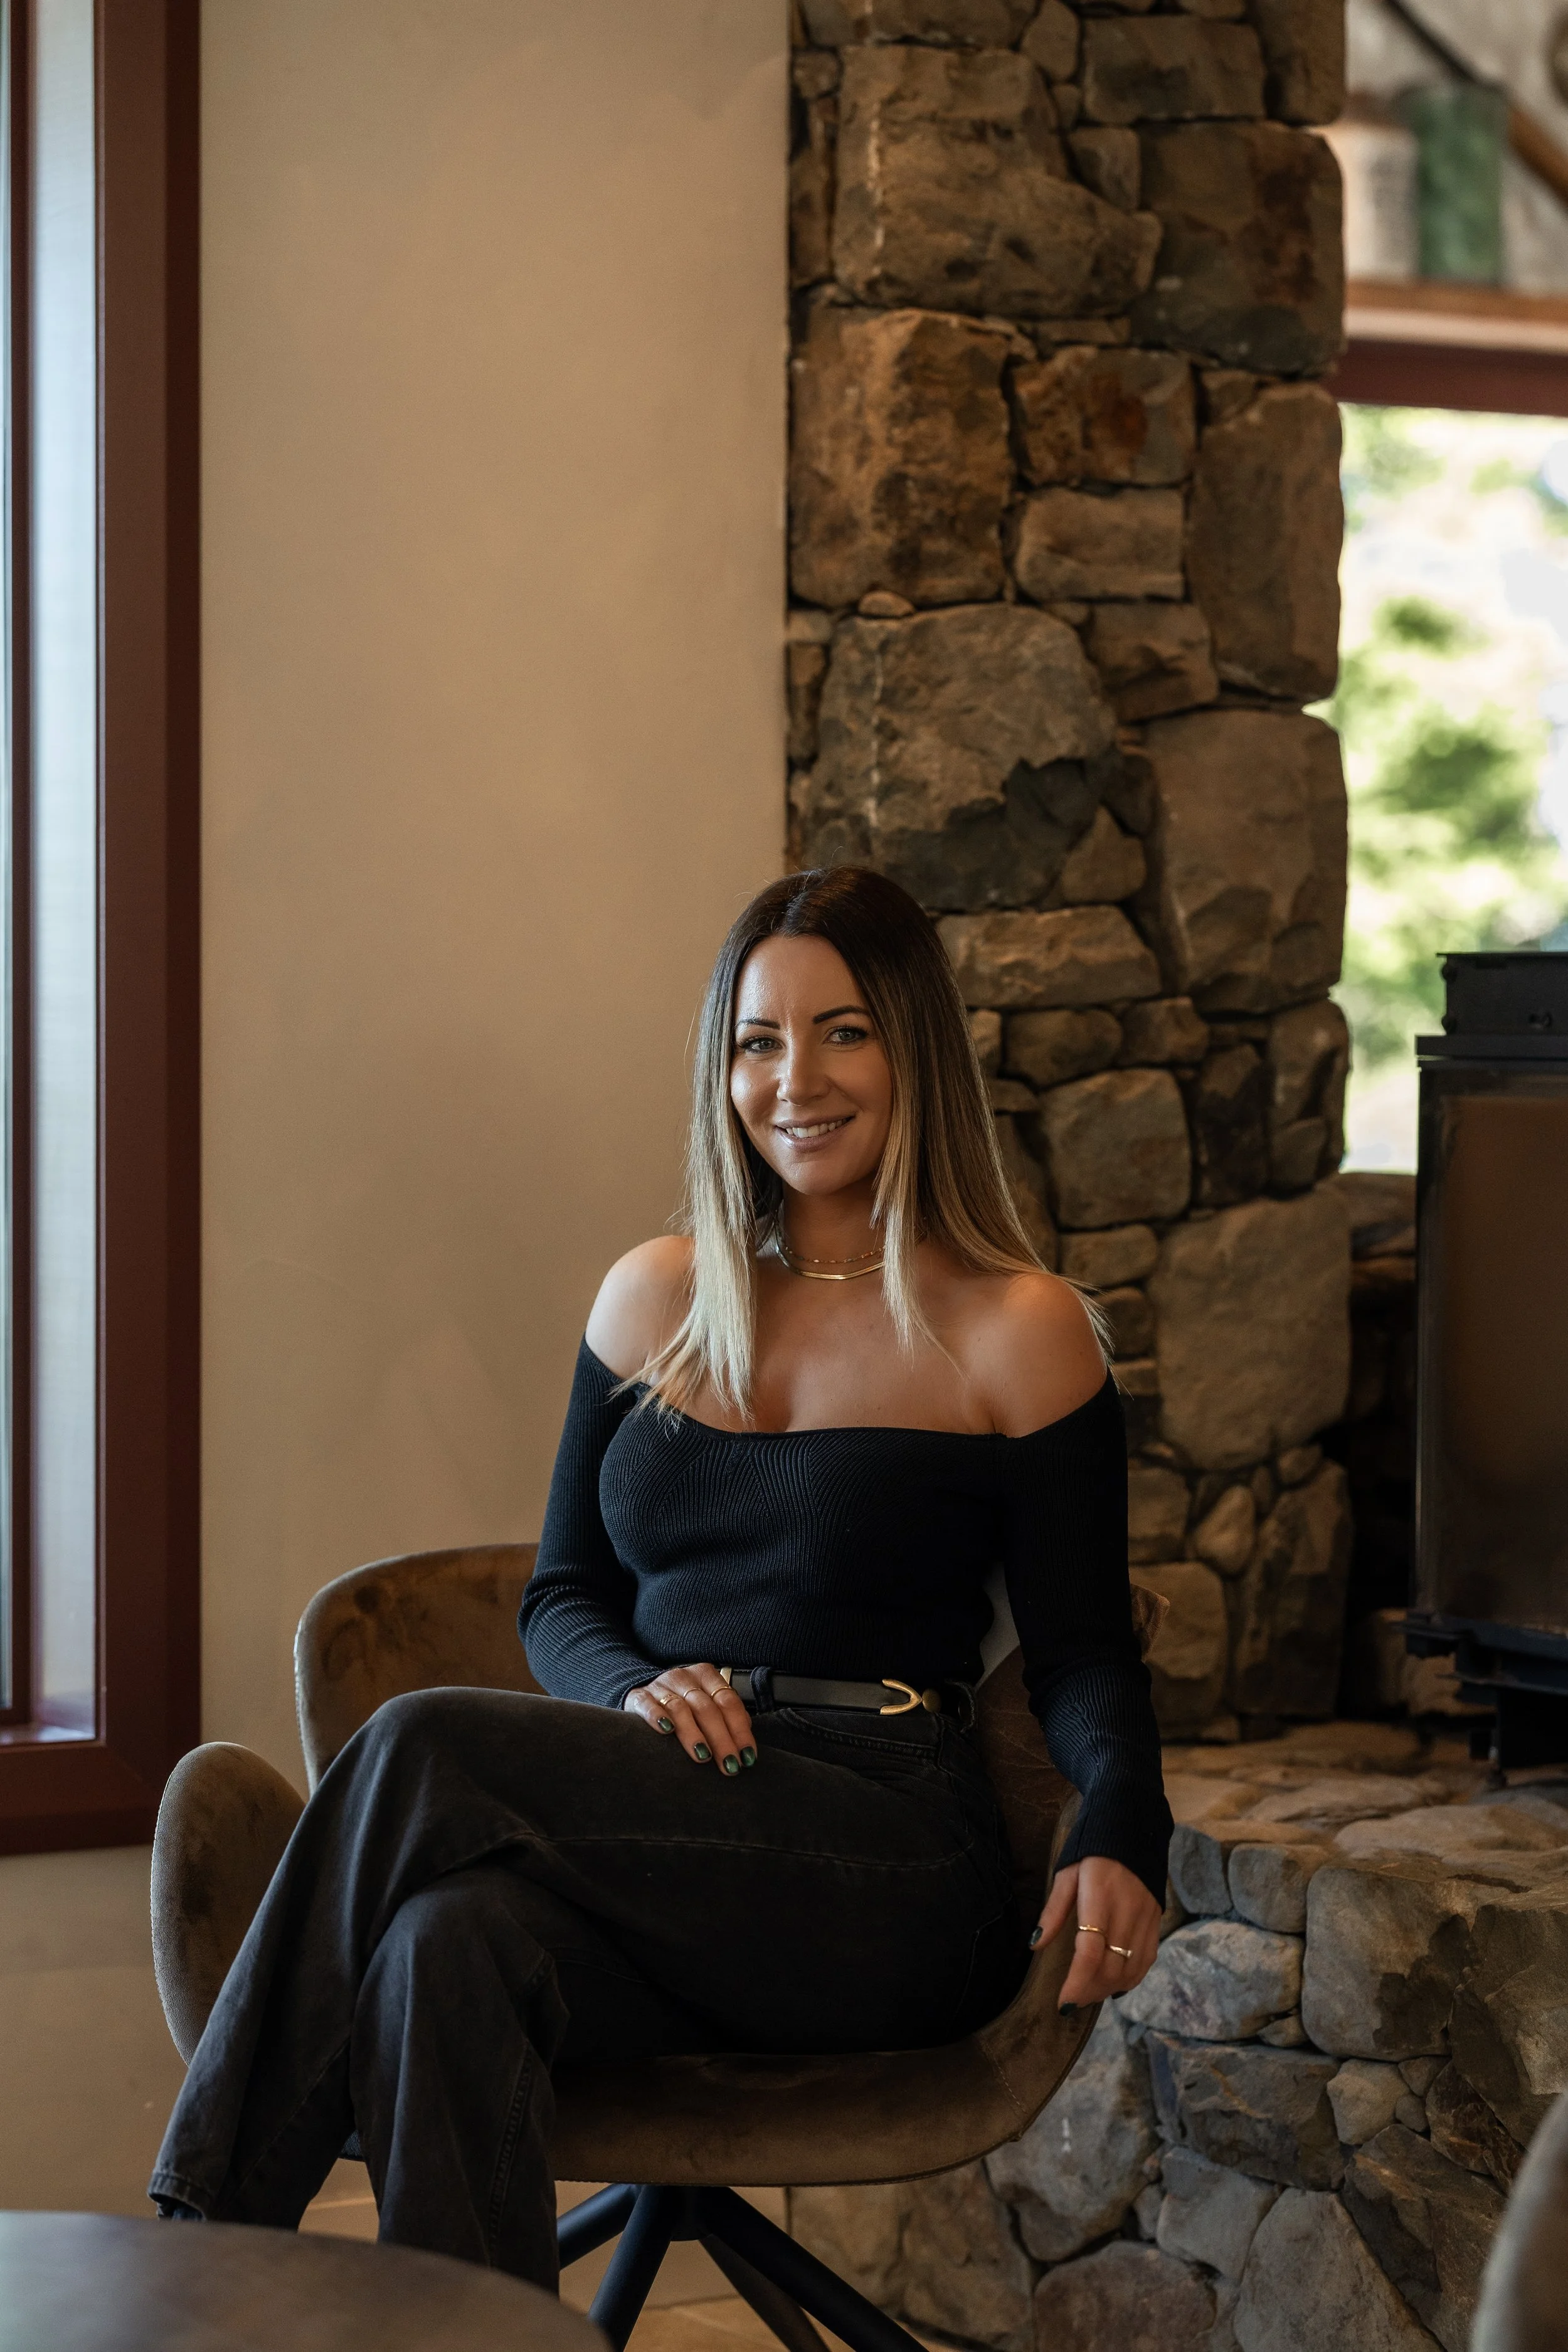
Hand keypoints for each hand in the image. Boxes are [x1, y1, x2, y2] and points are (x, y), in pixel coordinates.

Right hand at [624, 1664, 755, 1774]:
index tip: (747, 1756)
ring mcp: (661, 1686)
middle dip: (721, 1739)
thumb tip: (745, 1745)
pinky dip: (658, 1717)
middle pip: (707, 1708)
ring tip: (703, 1756)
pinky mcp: (639, 1697)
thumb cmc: (683, 1704)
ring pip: (681, 1709)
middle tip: (729, 1765)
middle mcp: (685, 1677)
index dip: (740, 1730)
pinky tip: (666, 1731)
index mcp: (706, 1676)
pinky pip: (649, 1706)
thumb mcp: (706, 1703)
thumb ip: (725, 1718)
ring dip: (694, 1734)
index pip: (728, 1701)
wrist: (644, 1694)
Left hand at [1033, 1856, 1160, 2009]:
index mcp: (1099, 1898)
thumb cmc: (1091, 1849)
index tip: (1063, 2003)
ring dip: (1109, 1989)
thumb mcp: (1066, 1873)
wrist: (1133, 1825)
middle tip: (1072, 2001)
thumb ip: (1053, 1911)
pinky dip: (1131, 1978)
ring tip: (1089, 1994)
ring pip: (1132, 1969)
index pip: (1090, 1952)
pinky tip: (1114, 1984)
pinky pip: (1147, 1960)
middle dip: (1090, 1992)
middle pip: (1112, 1968)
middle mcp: (1126, 1912)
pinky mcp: (1157, 1920)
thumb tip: (1035, 1945)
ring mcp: (1146, 1918)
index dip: (1077, 1983)